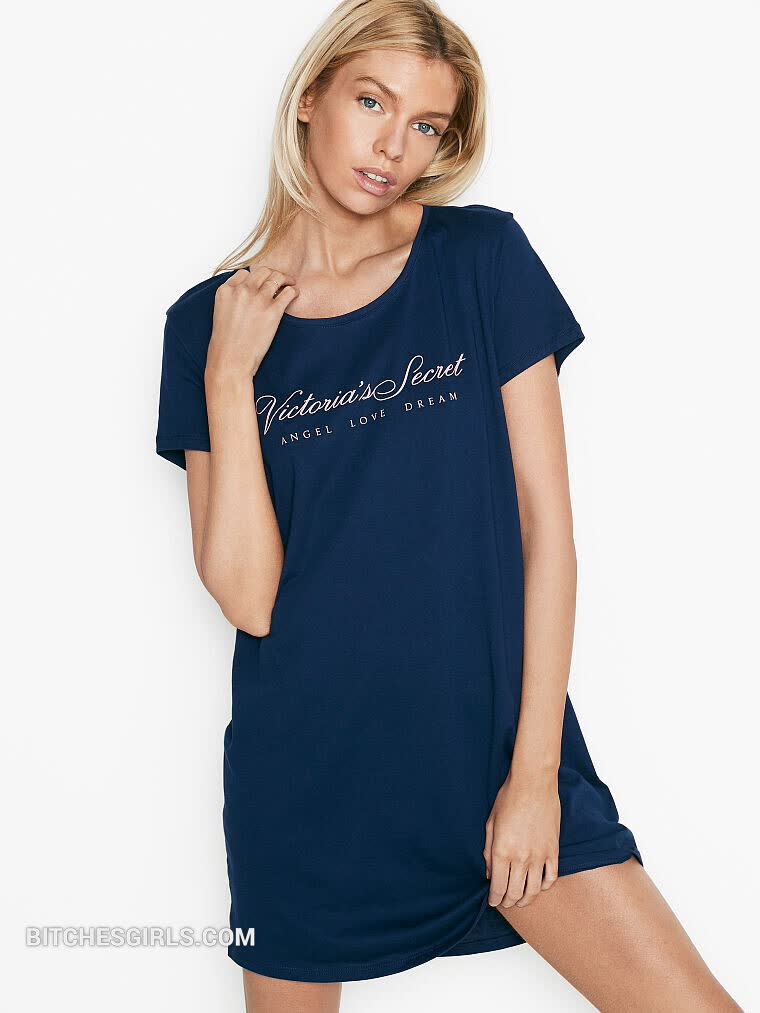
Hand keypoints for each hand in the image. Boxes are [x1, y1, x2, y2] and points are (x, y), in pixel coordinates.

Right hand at [206, 265, 298, 380]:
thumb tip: (245, 297)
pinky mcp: (273, 311)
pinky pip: (288, 292)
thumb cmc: (226, 344)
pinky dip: (293, 291)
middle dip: (272, 274)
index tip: (260, 283)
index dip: (254, 278)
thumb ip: (232, 300)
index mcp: (226, 291)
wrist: (231, 360)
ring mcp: (258, 299)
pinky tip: (295, 294)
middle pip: (262, 271)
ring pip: (276, 277)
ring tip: (290, 283)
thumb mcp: (221, 314)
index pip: (244, 273)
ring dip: (286, 279)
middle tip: (280, 280)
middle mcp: (242, 291)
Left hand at [483, 766, 559, 908]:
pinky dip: (545, 887)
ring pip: (534, 890)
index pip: (498, 886)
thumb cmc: (508, 799)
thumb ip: (488, 851)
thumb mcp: (491, 823)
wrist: (533, 783)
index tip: (494, 902)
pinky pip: (551, 877)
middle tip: (505, 904)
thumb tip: (489, 873)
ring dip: (526, 899)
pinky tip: (539, 886)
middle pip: (515, 892)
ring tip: (520, 901)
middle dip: (508, 902)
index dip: (495, 899)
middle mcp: (521, 857)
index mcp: (502, 851)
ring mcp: (540, 855)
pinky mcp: (554, 850)